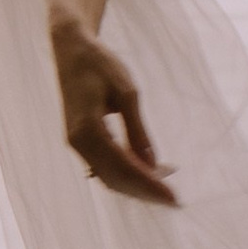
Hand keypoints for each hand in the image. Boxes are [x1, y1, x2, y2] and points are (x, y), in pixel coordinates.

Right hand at [50, 17, 176, 204]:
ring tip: (166, 183)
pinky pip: (104, 166)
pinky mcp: (80, 140)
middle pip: (115, 180)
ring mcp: (77, 143)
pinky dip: (125, 173)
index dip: (150, 186)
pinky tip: (146, 170)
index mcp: (88, 131)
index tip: (174, 198)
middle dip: (145, 191)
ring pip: (108, 176)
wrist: (72, 50)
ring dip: (136, 184)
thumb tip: (152, 164)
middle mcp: (79, 143)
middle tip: (175, 198)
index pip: (124, 169)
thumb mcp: (126, 93)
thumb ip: (138, 130)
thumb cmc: (100, 65)